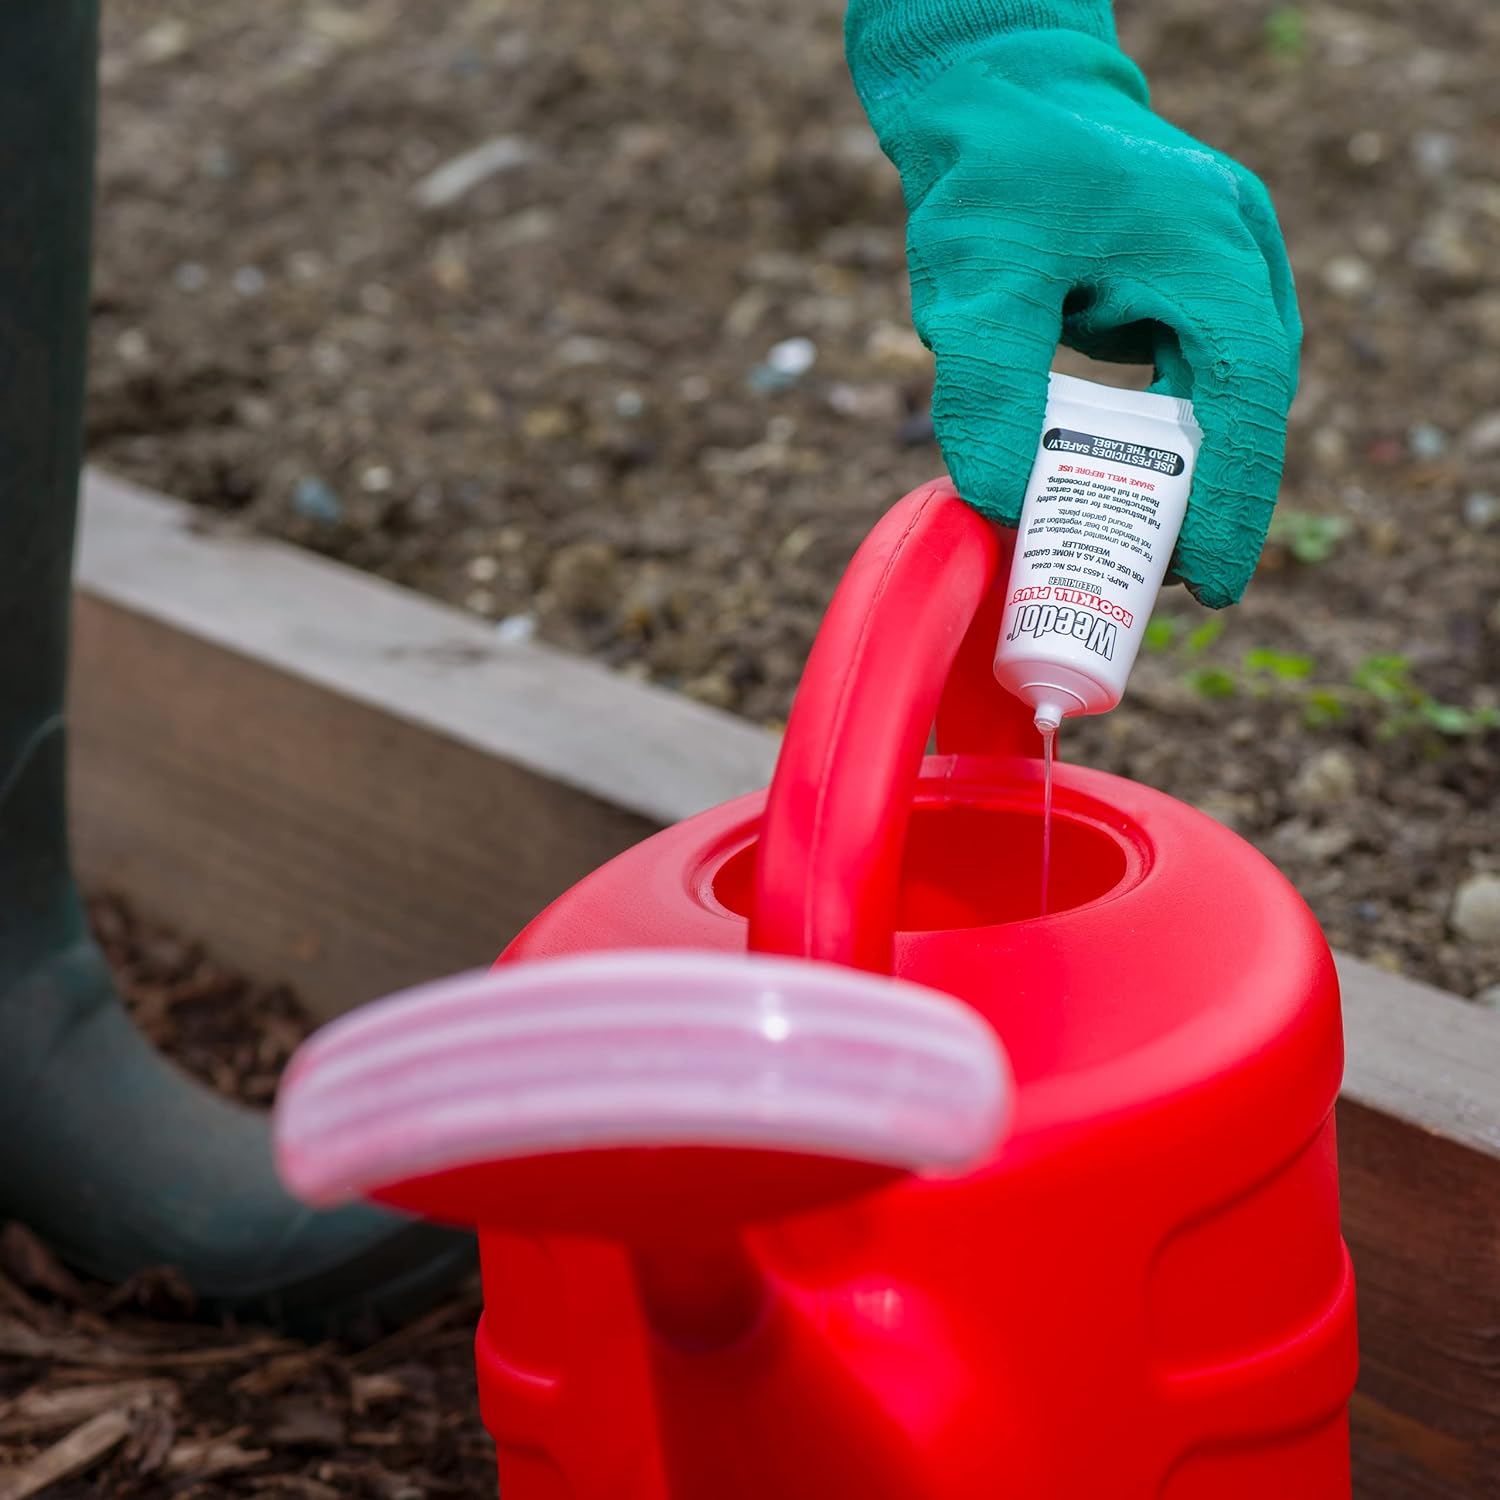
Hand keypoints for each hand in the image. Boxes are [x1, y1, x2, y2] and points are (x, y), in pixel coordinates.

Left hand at [849, 25, 1300, 606]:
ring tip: (1147, 555)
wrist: (992, 88)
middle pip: (1242, 410)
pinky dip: (1164, 433)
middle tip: (1170, 590)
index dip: (1234, 502)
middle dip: (1211, 504)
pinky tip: (1125, 481)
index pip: (1244, 403)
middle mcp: (1235, 261)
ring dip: (1188, 474)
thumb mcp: (976, 285)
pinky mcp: (1186, 279)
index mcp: (1211, 257)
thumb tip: (1005, 506)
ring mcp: (1219, 266)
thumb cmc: (991, 174)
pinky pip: (1190, 374)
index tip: (1213, 585)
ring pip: (1221, 397)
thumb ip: (990, 391)